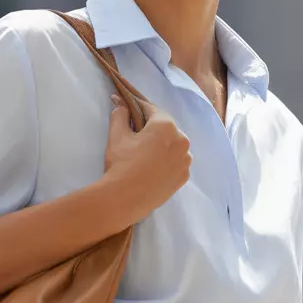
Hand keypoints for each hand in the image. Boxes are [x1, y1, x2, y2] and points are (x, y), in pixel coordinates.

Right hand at [104, 94, 191, 222]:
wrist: (125, 199)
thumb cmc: (122, 163)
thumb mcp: (117, 135)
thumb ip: (120, 114)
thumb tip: (120, 103)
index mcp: (167, 126)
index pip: (152, 110)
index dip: (138, 107)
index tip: (128, 107)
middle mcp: (182, 140)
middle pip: (165, 128)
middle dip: (152, 127)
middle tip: (135, 133)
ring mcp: (186, 160)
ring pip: (173, 145)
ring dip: (162, 144)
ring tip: (145, 152)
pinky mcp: (184, 177)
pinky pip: (176, 161)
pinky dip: (167, 160)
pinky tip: (153, 166)